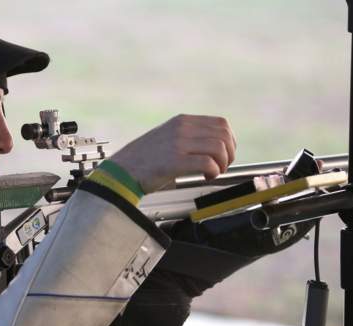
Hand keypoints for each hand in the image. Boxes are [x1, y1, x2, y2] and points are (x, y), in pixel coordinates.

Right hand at [109, 114, 236, 193]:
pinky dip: (213, 172)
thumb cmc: (143, 160)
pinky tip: (205, 177)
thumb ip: (188, 137)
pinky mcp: (175, 160)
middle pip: (223, 135)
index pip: (220, 124)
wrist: (122, 170)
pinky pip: (207, 163)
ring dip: (221, 164)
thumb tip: (215, 146)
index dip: (229, 141)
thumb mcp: (167, 137)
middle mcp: (181, 128)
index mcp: (181, 121)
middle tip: (221, 166)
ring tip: (213, 172)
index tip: (225, 154)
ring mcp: (178, 143)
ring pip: (218, 148)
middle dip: (229, 153)